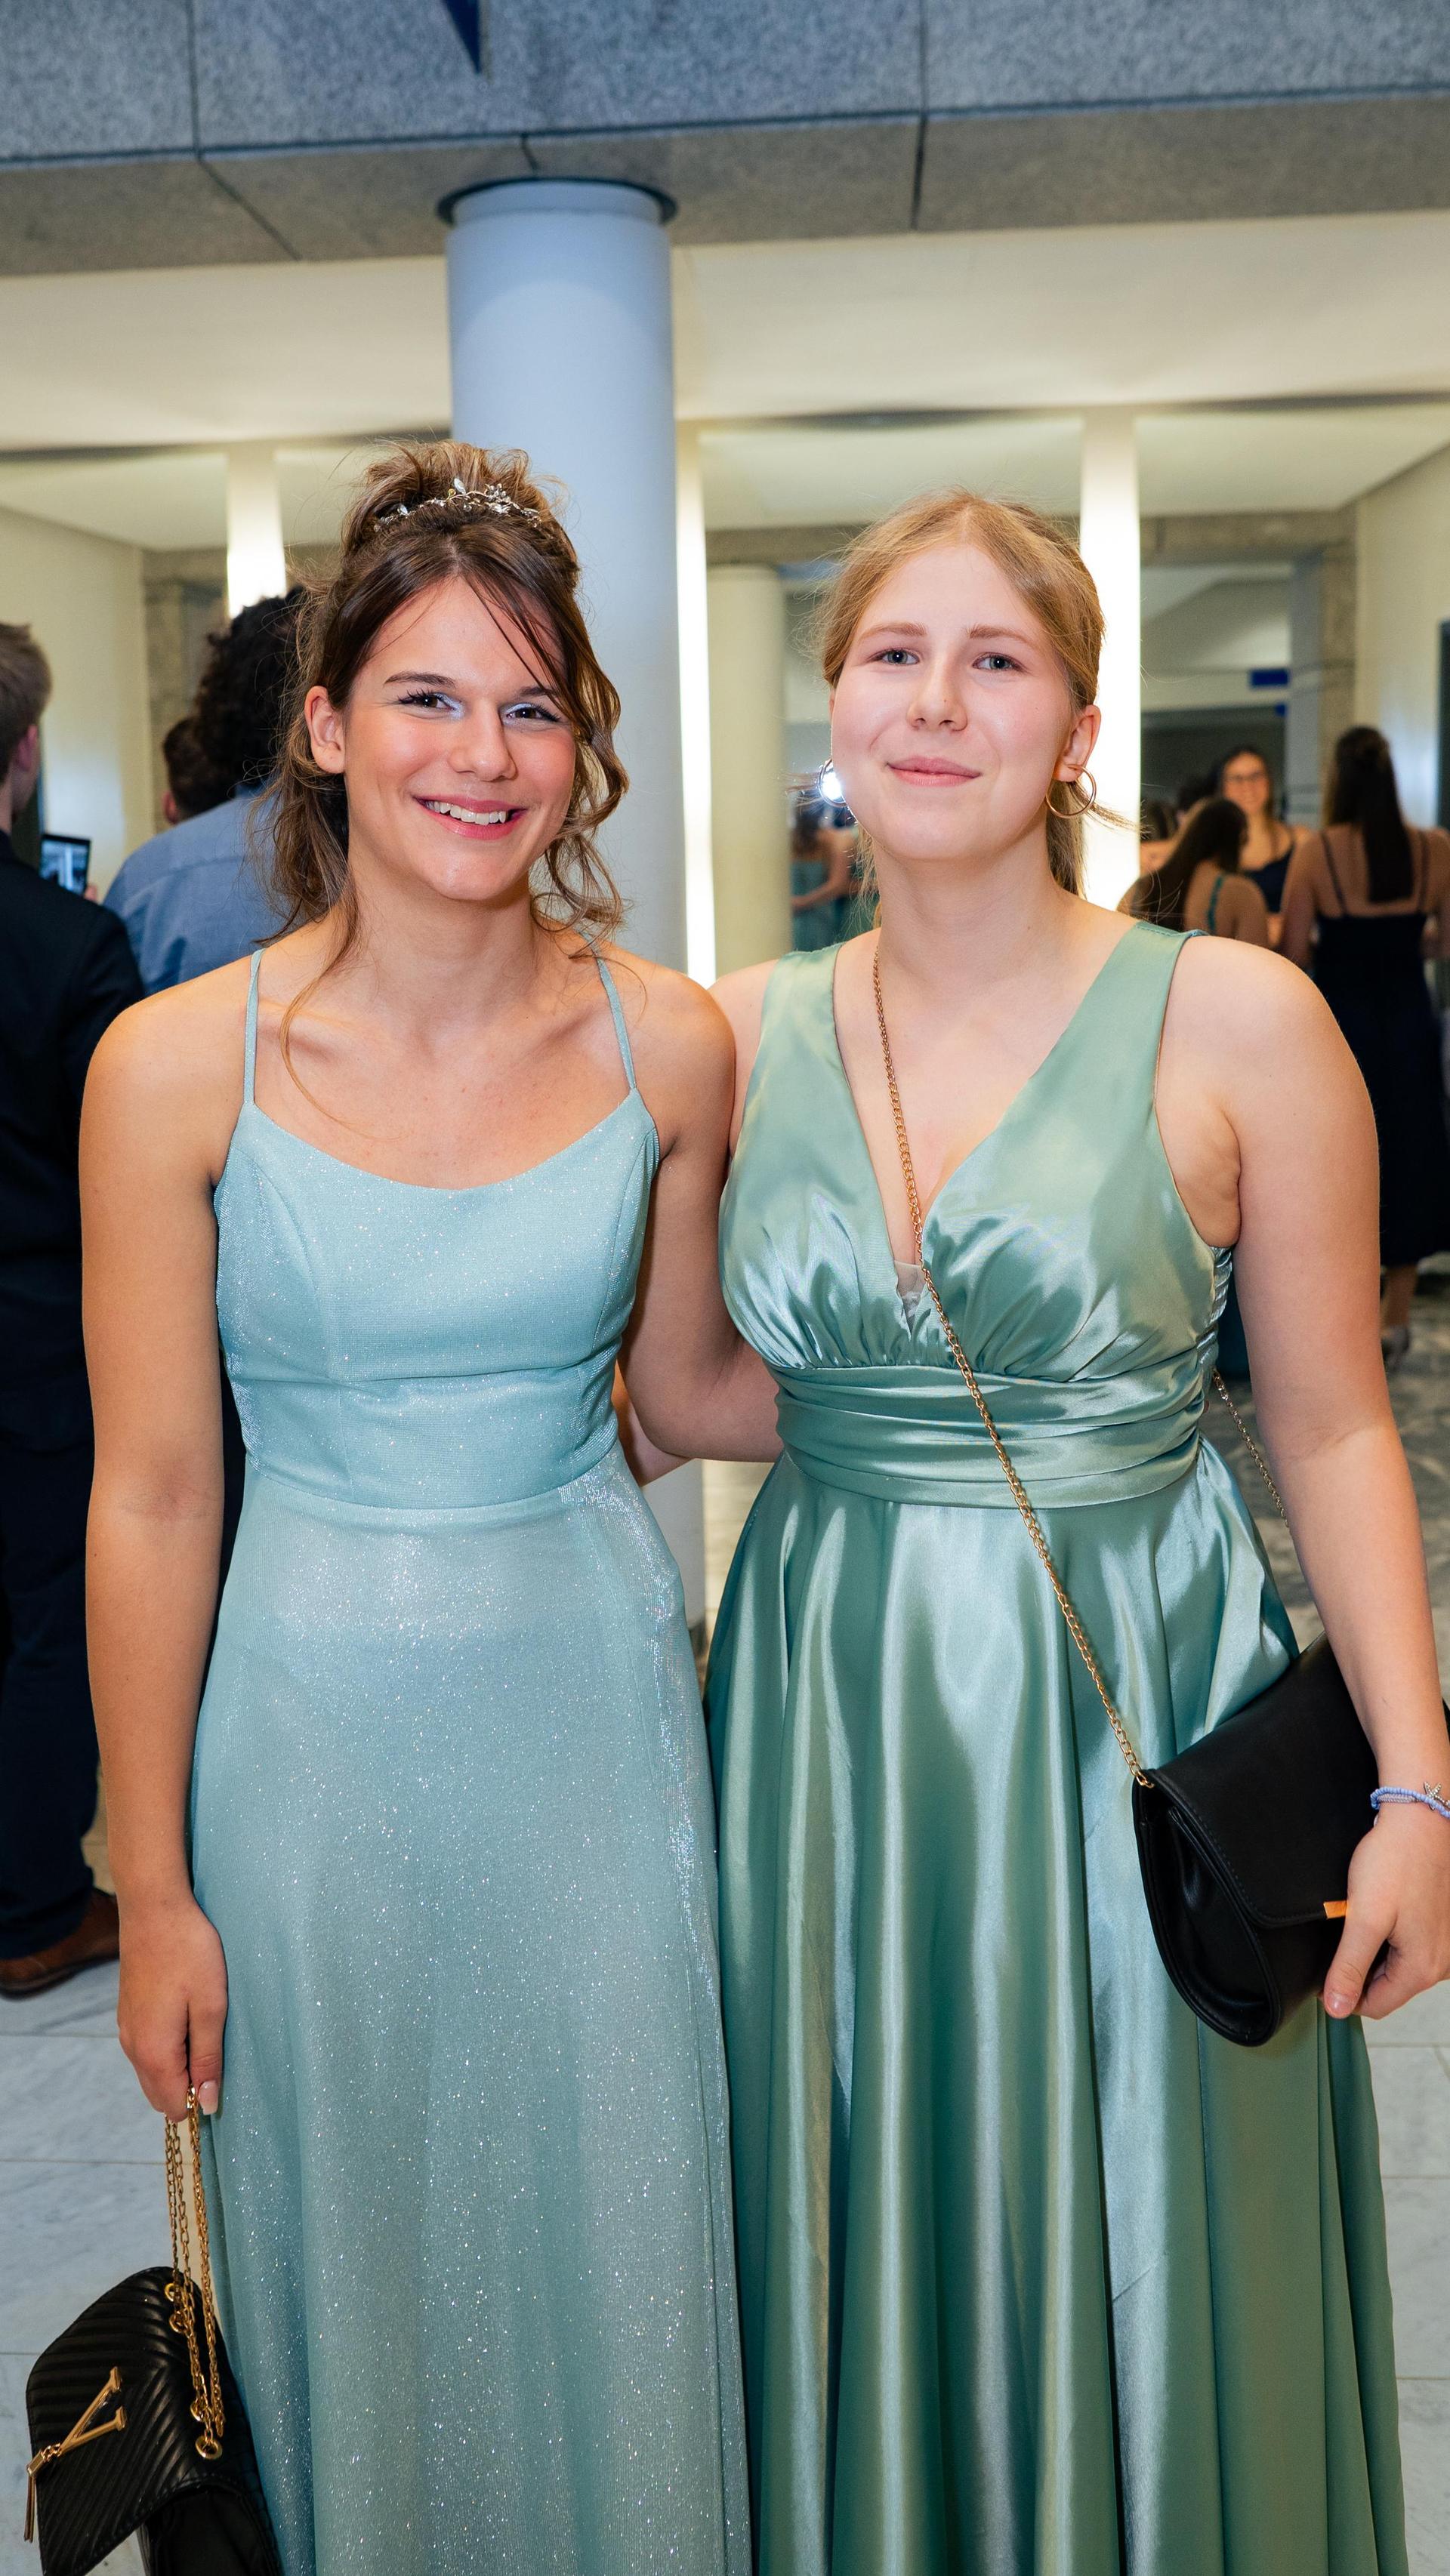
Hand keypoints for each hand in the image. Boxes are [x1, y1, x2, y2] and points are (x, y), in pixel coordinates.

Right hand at [117, 1892, 227, 2118]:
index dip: (200, 2100)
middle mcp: (132, 2048)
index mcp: (153, 2052)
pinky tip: (188, 2017)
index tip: (223, 2073)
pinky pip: (147, 2049)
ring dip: (179, 2066)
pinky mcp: (129, 2013)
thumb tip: (207, 2104)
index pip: (173, 2106)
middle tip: (217, 2050)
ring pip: (152, 2071)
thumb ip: (208, 2058)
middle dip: (188, 2086)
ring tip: (205, 2028)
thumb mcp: (211, 2007)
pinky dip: (168, 2048)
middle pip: (159, 2093)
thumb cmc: (190, 1953)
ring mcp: (127, 2029)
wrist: (154, 1909)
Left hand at [1324, 1802, 1449, 2019]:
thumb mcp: (1364, 1918)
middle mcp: (1440, 1963)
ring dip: (1374, 1953)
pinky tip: (1379, 1914)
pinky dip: (1389, 1938)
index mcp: (1422, 1969)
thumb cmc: (1395, 1862)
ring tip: (1359, 1922)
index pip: (1375, 2006)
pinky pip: (1409, 1947)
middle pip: (1388, 1988)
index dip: (1343, 1995)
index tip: (1323, 1976)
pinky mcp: (1440, 1926)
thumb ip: (1349, 1967)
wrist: (1420, 1820)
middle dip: (1360, 1972)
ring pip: (1398, 1968)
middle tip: (1340, 1939)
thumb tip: (1338, 2009)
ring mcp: (1443, 1944)